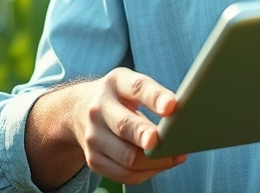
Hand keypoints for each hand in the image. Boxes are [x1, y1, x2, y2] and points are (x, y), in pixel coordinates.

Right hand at [52, 67, 186, 185]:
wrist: (79, 110)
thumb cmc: (117, 98)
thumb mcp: (131, 84)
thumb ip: (155, 96)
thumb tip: (180, 118)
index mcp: (115, 84)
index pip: (137, 88)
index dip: (155, 97)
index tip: (171, 106)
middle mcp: (99, 110)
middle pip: (125, 126)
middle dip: (146, 136)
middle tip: (168, 144)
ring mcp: (93, 137)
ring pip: (128, 158)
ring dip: (156, 162)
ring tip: (175, 156)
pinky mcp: (93, 160)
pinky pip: (125, 175)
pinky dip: (148, 172)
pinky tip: (160, 165)